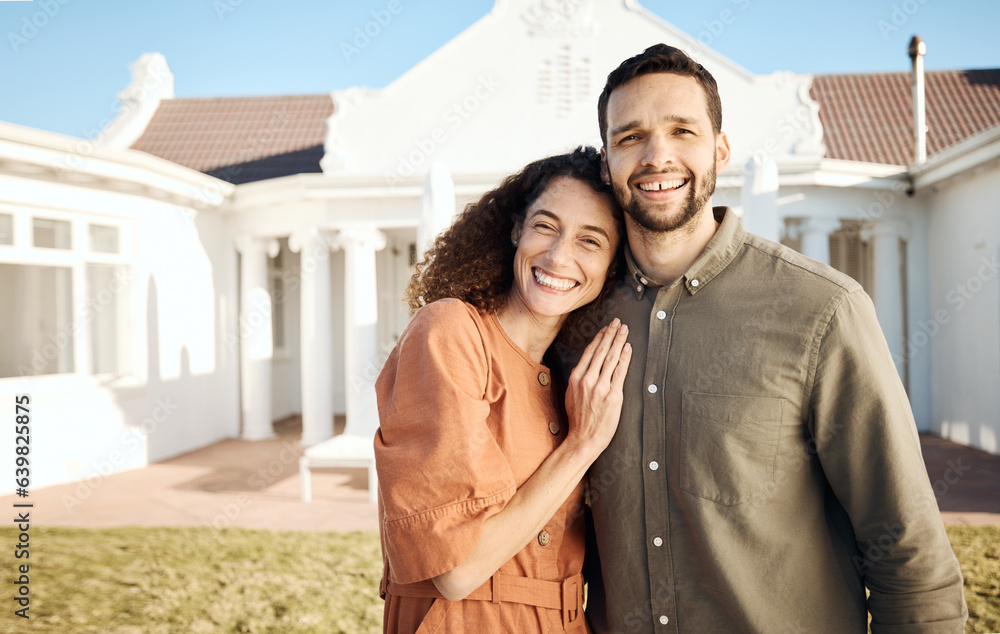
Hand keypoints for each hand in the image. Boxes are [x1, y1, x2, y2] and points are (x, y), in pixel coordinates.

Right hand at [564, 318, 631, 455]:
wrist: (583, 438)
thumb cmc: (578, 419)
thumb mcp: (571, 395)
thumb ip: (578, 379)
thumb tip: (585, 367)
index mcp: (576, 378)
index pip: (589, 352)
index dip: (599, 338)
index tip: (605, 328)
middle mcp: (588, 380)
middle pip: (601, 351)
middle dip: (611, 334)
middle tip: (618, 322)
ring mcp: (601, 387)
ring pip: (611, 358)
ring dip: (619, 341)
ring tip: (625, 330)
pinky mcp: (613, 396)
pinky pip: (620, 372)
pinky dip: (625, 358)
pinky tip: (628, 348)